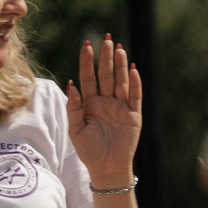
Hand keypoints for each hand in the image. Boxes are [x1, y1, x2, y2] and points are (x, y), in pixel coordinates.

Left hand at [67, 35, 142, 185]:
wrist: (106, 168)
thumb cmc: (88, 150)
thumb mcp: (75, 129)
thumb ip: (74, 107)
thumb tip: (72, 84)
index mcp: (90, 103)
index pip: (88, 77)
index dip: (87, 61)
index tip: (86, 45)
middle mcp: (106, 102)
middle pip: (106, 75)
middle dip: (106, 57)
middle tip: (106, 39)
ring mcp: (121, 108)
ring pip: (121, 82)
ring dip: (120, 65)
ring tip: (119, 48)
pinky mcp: (134, 116)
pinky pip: (135, 96)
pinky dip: (134, 83)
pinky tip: (132, 69)